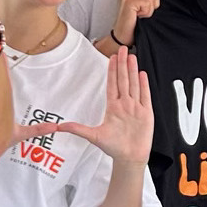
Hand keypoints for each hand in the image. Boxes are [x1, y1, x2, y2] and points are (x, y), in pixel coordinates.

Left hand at [56, 48, 153, 165]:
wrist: (129, 158)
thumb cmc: (113, 147)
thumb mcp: (93, 136)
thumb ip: (78, 129)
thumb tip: (60, 127)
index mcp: (113, 107)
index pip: (112, 84)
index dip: (112, 70)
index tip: (111, 57)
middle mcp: (125, 104)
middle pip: (124, 80)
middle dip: (123, 64)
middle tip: (122, 49)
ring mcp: (136, 108)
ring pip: (134, 85)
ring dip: (133, 71)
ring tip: (132, 56)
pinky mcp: (146, 113)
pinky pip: (145, 96)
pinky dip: (144, 85)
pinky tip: (142, 74)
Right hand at [112, 0, 163, 44]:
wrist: (124, 39)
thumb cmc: (136, 26)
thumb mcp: (147, 10)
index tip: (149, 7)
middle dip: (154, 2)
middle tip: (144, 12)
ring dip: (150, 9)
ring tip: (141, 15)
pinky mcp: (129, 1)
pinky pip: (147, 2)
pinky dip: (146, 12)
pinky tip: (138, 17)